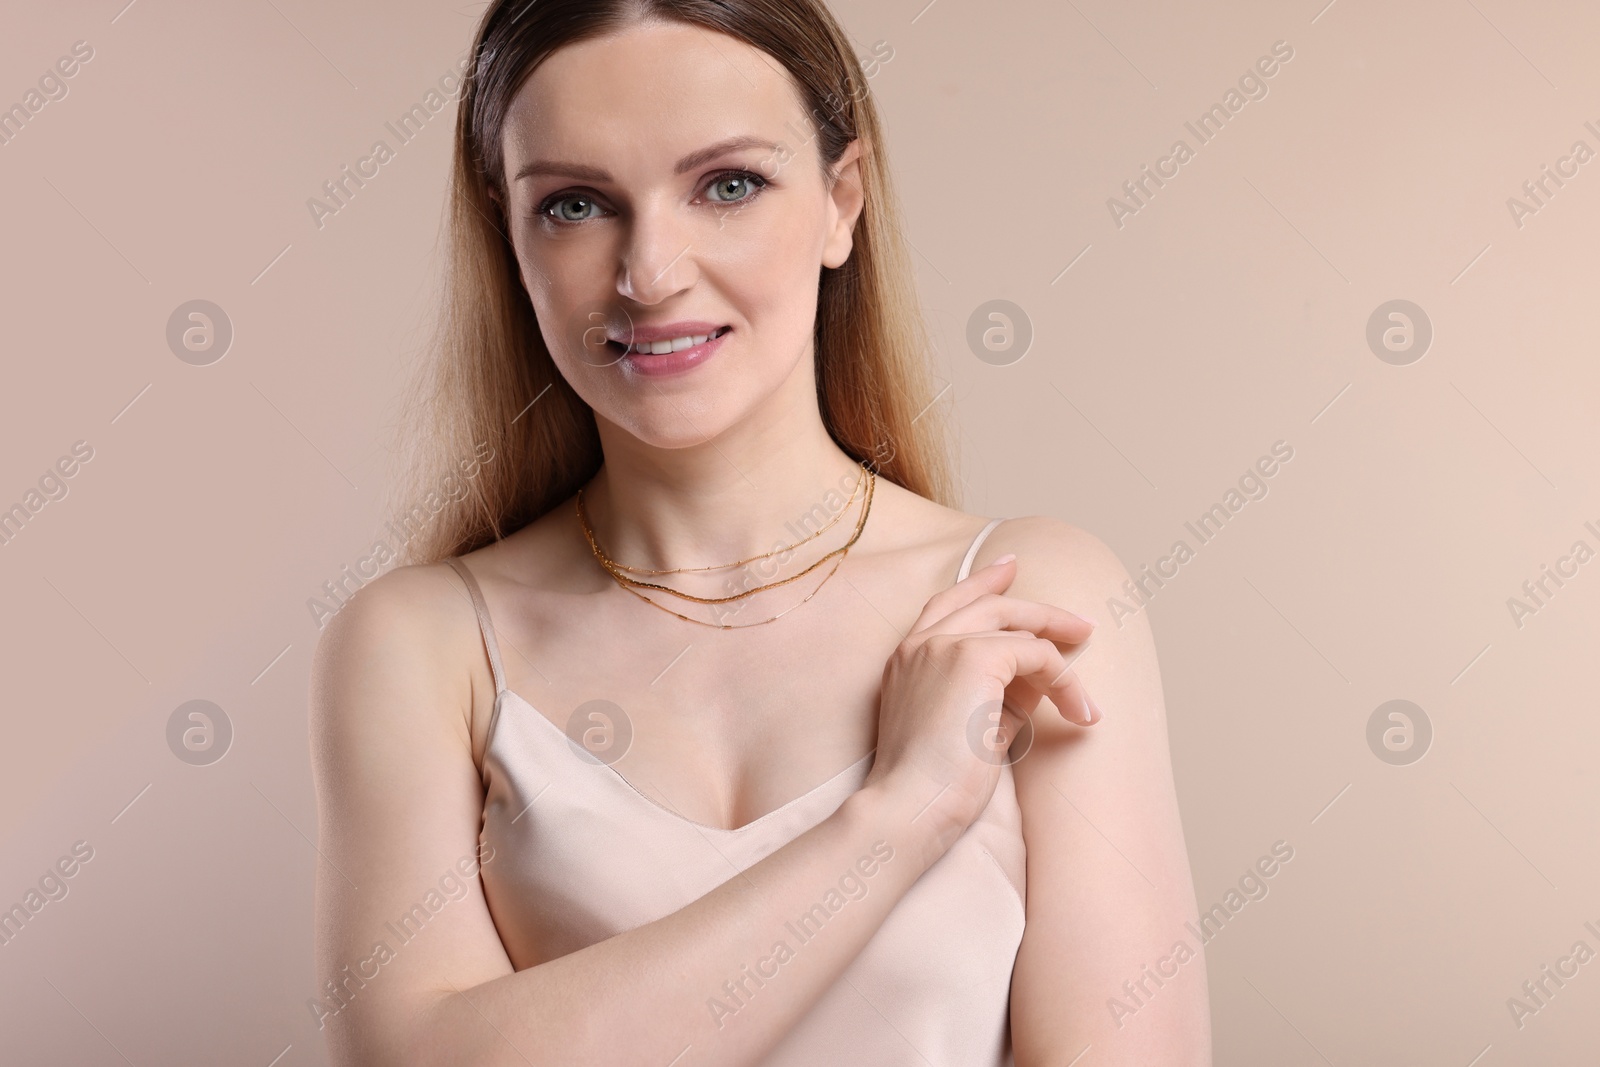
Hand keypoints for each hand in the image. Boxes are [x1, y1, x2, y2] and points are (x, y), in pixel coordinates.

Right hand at [863, 555, 1095, 851]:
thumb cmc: (932, 786)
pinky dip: (1065, 680)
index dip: (982, 583)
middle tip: (1080, 623)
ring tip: (1089, 677)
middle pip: (989, 603)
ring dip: (1060, 649)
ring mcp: (944, 645)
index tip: (1010, 568)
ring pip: (1017, 624)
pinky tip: (1079, 710)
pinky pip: (1036, 653)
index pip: (947, 603)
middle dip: (1040, 609)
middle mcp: (920, 643)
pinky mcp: (974, 657)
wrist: (908, 808)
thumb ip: (995, 695)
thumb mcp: (967, 728)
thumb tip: (1038, 678)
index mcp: (906, 658)